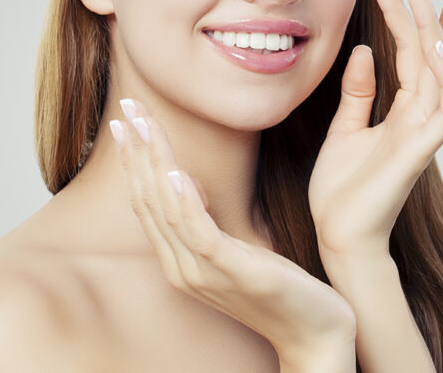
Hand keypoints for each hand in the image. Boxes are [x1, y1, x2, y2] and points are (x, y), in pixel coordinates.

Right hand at [111, 99, 356, 359]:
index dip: (135, 159)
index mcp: (181, 260)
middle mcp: (182, 268)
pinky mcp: (233, 273)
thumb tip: (185, 180)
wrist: (316, 336)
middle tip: (126, 107)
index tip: (127, 119)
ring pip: (167, 209)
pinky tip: (178, 173)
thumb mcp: (237, 248)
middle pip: (149, 200)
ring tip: (144, 125)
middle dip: (136, 150)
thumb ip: (205, 221)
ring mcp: (204, 274)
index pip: (147, 202)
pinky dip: (185, 202)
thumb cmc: (282, 290)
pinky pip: (200, 234)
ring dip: (154, 163)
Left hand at [308, 0, 442, 258]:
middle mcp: (418, 116)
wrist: (338, 236)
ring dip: (433, 32)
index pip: (419, 55)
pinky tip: (432, 48)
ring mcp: (423, 133)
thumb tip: (363, 51)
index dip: (426, 20)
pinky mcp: (420, 150)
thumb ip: (359, 92)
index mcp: (401, 111)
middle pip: (430, 55)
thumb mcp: (345, 129)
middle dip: (425, 13)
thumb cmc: (342, 190)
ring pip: (441, 73)